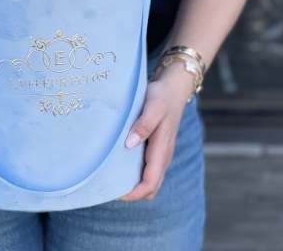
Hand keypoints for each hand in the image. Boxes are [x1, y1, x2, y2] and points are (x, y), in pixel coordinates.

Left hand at [119, 61, 194, 201]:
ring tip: (111, 177)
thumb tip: (130, 144)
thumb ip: (143, 125)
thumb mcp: (152, 107)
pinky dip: (135, 173)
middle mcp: (162, 156)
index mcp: (162, 150)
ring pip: (149, 180)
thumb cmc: (162, 97)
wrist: (173, 89)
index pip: (150, 183)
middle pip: (150, 188)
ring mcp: (160, 154)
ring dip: (134, 183)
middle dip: (132, 193)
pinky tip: (120, 162)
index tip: (115, 192)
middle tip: (109, 186)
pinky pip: (147, 169)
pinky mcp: (156, 148)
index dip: (134, 193)